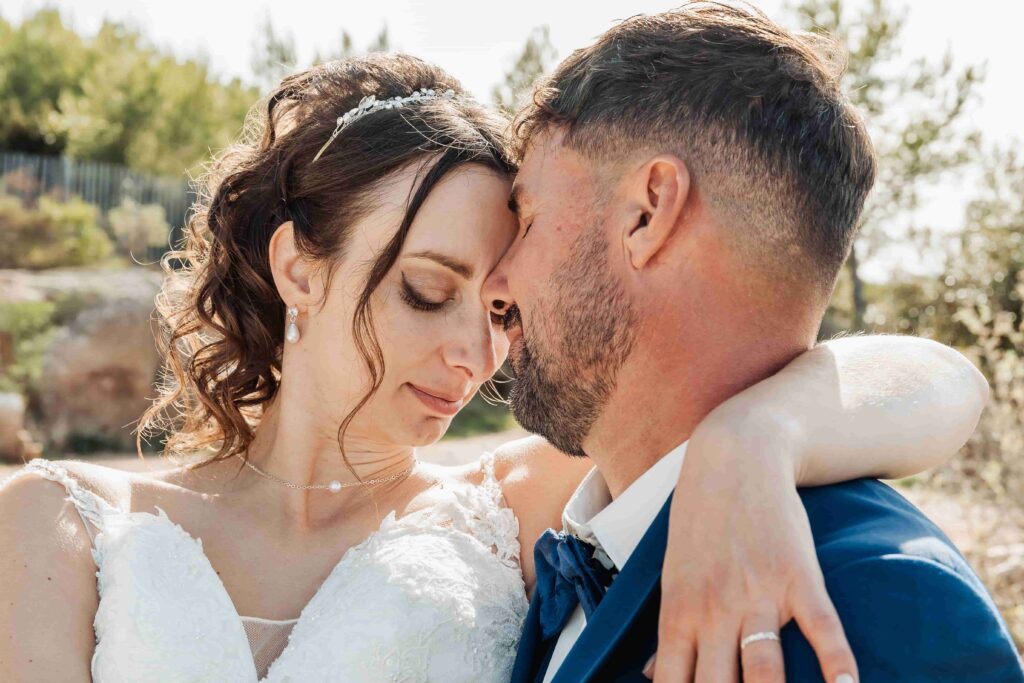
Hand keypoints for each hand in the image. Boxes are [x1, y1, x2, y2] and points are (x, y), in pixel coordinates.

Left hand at [647, 404, 858, 682]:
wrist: (734, 460)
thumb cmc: (700, 523)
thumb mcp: (673, 576)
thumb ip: (669, 631)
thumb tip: (653, 675)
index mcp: (679, 615)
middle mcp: (715, 612)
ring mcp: (759, 595)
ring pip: (765, 669)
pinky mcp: (800, 577)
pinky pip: (822, 629)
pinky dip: (838, 665)